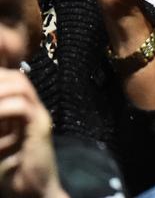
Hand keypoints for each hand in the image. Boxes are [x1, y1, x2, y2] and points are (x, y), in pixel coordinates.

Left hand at [0, 69, 66, 196]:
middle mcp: (34, 109)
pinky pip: (22, 108)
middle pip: (17, 78)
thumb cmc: (11, 170)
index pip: (13, 80)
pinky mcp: (40, 128)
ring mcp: (39, 117)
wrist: (33, 190)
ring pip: (21, 86)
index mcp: (23, 112)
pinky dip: (2, 108)